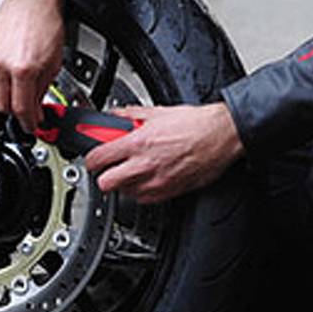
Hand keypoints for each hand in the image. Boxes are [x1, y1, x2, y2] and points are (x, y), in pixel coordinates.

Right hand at [0, 0, 66, 130]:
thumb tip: (37, 106)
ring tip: (22, 92)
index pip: (22, 109)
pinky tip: (12, 77)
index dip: (29, 122)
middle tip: (28, 112)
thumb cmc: (47, 22)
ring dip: (7, 98)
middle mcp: (3, 65)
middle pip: (2, 107)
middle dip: (16, 113)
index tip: (33, 124)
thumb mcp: (55, 61)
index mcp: (24, 69)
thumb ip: (44, 88)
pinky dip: (0, 83)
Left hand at [84, 103, 242, 203]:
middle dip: (104, 174)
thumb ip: (131, 115)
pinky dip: (141, 190)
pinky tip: (148, 176)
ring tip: (133, 168)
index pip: (97, 159)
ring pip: (124, 193)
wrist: (221, 136)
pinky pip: (143, 199)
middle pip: (105, 183)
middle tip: (111, 165)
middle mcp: (145, 165)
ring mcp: (156, 182)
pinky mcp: (169, 192)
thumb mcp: (158, 112)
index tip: (93, 156)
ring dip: (124, 182)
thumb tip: (116, 116)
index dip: (91, 158)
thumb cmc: (196, 124)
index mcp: (139, 143)